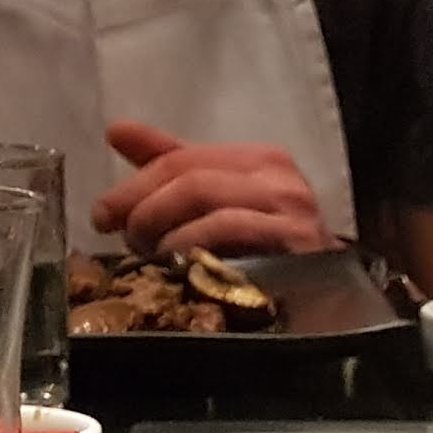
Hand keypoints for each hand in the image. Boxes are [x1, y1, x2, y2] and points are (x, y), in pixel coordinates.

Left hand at [91, 122, 333, 257]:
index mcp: (260, 159)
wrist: (330, 300)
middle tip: (118, 235)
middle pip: (188, 174)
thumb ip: (173, 168)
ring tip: (145, 253)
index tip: (102, 214)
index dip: (133, 183)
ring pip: (202, 197)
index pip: (182, 157)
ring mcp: (290, 208)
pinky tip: (174, 263)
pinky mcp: (296, 243)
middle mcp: (279, 176)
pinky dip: (189, 244)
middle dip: (140, 204)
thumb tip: (117, 132)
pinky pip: (226, 230)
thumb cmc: (269, 253)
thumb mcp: (220, 202)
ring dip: (160, 226)